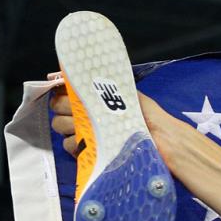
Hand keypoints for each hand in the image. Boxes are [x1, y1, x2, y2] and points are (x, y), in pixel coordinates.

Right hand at [48, 75, 179, 164]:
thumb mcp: (128, 94)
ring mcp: (87, 134)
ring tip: (89, 127)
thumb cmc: (148, 116)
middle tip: (80, 110)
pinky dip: (75, 143)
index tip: (59, 85)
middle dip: (65, 106)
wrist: (162, 141)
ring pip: (61, 126)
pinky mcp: (90, 152)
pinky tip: (89, 141)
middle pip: (58, 107)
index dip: (60, 86)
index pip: (66, 90)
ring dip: (70, 125)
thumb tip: (84, 69)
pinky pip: (70, 146)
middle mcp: (88, 116)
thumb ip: (107, 83)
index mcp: (95, 100)